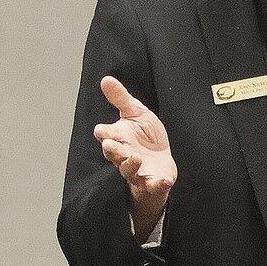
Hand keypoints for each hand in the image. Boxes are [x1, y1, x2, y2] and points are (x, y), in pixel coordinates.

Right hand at [94, 77, 176, 222]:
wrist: (161, 161)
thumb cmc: (145, 136)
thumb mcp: (136, 113)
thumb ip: (121, 98)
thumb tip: (105, 79)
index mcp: (119, 137)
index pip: (106, 135)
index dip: (104, 133)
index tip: (103, 130)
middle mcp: (124, 155)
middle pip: (114, 154)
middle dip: (113, 150)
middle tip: (111, 145)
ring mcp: (137, 170)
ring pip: (129, 170)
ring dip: (131, 165)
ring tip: (136, 157)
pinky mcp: (152, 182)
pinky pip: (152, 186)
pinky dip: (157, 184)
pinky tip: (163, 181)